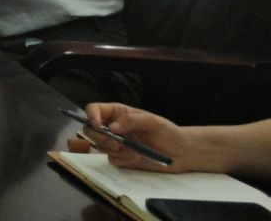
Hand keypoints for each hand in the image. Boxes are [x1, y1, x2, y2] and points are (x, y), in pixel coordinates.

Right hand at [67, 103, 199, 172]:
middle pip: (91, 130)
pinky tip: (137, 158)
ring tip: (134, 152)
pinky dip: (123, 160)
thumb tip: (112, 127)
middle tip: (114, 143)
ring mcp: (116, 143)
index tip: (97, 125)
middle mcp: (113, 128)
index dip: (91, 115)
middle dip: (99, 137)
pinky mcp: (121, 158)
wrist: (180, 153)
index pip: (95, 109)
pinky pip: (112, 160)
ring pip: (100, 146)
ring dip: (115, 150)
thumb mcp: (152, 122)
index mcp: (118, 113)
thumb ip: (131, 120)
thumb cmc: (168, 132)